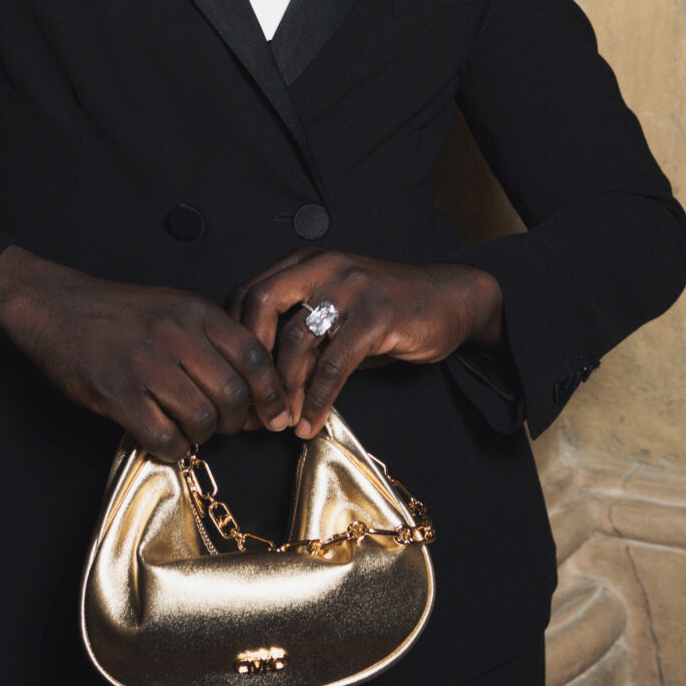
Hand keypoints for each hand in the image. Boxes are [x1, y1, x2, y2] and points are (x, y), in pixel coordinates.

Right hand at [0, 244, 290, 461]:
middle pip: (233, 394)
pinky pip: (163, 436)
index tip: (276, 415)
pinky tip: (165, 438)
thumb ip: (212, 336)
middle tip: (227, 426)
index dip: (272, 394)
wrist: (55, 307)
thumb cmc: (117, 312)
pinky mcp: (118, 395)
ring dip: (204, 434)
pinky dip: (172, 447)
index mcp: (196, 312)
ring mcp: (147, 366)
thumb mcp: (173, 306)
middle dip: (238, 421)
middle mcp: (176, 336)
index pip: (255, 357)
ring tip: (191, 428)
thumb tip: (251, 382)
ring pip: (202, 418)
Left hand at [229, 252, 503, 432]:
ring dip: (284, 389)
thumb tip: (263, 386)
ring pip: (296, 339)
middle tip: (252, 402)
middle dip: (251, 360)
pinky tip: (312, 422)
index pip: (249, 293)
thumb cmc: (388, 312)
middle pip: (261, 305)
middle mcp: (323, 266)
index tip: (235, 380)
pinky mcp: (376, 315)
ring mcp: (350, 287)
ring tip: (282, 422)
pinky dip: (318, 398)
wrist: (450, 299)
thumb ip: (303, 338)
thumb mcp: (337, 317)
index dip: (235, 339)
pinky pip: (335, 363)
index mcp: (306, 262)